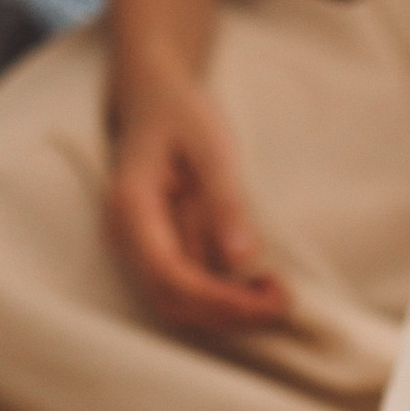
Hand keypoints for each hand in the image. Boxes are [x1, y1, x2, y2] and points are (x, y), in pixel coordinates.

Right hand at [104, 66, 292, 337]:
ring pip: (176, 303)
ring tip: (276, 294)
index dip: (221, 299)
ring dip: (226, 311)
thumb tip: (243, 259)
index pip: (170, 276)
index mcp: (132, 207)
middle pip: (171, 301)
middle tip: (284, 301)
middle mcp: (125, 236)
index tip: (271, 296)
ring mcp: (136, 247)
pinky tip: (256, 284)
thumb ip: (225, 201)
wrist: (153, 97)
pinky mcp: (153, 250)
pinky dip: (219, 297)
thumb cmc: (182, 114)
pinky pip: (182, 289)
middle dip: (228, 313)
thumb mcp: (212, 145)